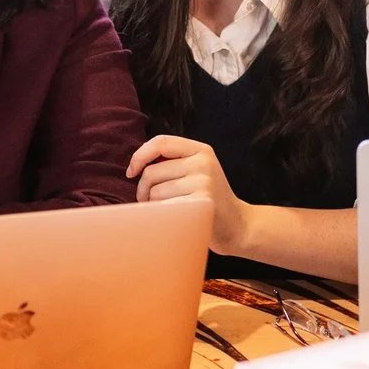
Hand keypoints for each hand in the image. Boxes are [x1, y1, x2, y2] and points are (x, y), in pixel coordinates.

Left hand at [128, 134, 251, 254]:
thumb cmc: (208, 199)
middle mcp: (203, 163)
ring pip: (154, 192)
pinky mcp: (200, 203)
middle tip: (149, 202)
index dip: (139, 156)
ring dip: (151, 205)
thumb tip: (135, 165)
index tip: (131, 172)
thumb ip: (173, 162)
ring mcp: (203, 182)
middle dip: (143, 190)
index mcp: (201, 150)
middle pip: (151, 172)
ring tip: (165, 211)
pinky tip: (170, 219)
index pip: (160, 142)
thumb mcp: (197, 171)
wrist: (237, 225)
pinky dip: (160, 215)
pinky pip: (163, 207)